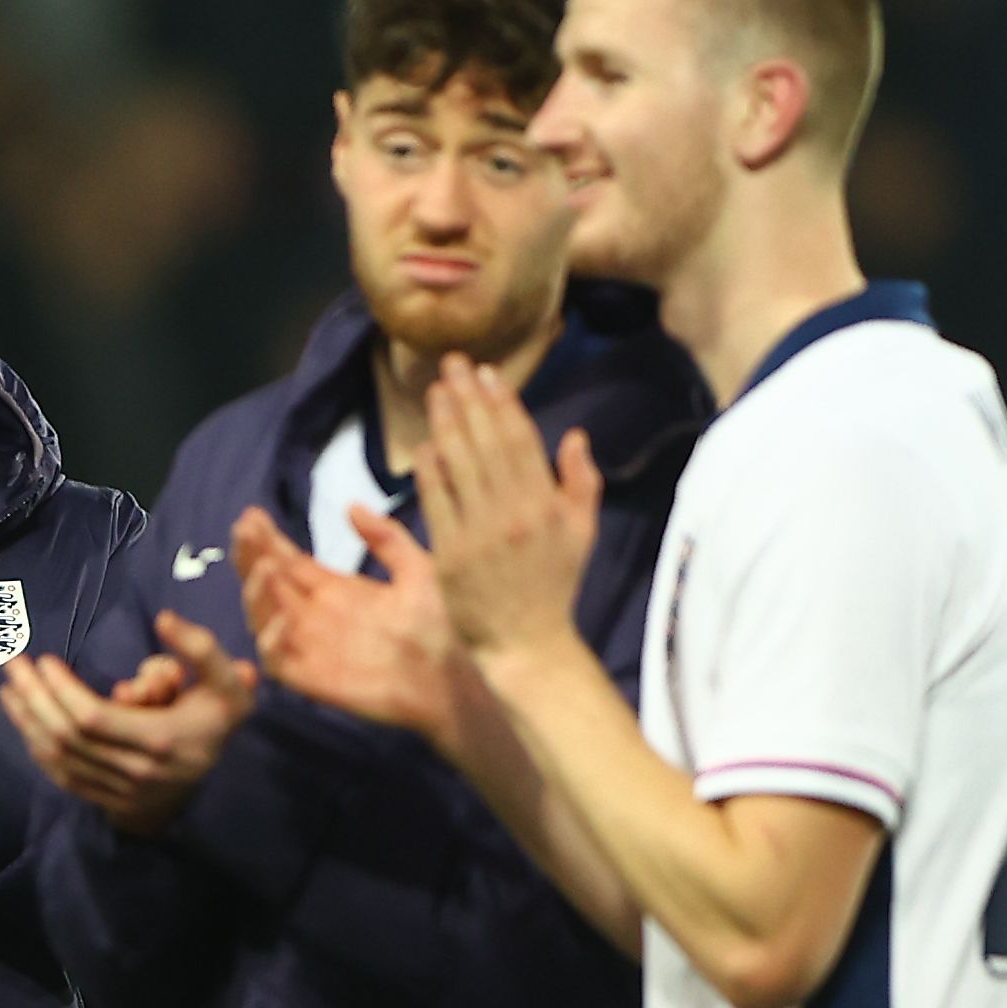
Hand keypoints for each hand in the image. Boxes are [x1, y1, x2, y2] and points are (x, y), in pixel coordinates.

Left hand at [5, 611, 253, 835]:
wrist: (212, 786)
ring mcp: (116, 789)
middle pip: (67, 736)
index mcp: (159, 740)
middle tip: (15, 664)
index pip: (93, 717)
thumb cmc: (216, 722)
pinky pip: (60, 774)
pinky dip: (37, 747)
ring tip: (9, 688)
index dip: (63, 690)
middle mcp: (133, 770)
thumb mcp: (228, 685)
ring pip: (58, 757)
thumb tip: (163, 618)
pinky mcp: (102, 799)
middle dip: (35, 698)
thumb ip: (203, 650)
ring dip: (27, 721)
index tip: (46, 660)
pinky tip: (23, 720)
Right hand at [235, 500, 470, 760]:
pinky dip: (271, 641)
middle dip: (252, 555)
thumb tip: (351, 505)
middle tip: (244, 529)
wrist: (446, 677)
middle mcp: (313, 616)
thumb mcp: (416, 569)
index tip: (253, 514)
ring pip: (264, 617)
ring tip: (264, 566)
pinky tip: (282, 619)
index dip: (269, 539)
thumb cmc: (435, 626)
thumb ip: (386, 539)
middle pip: (269, 583)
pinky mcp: (311, 678)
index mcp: (333, 590)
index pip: (289, 561)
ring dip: (256, 592)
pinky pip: (277, 661)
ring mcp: (309, 646)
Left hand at [411, 353, 599, 663]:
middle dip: (468, 399)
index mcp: (547, 504)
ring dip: (446, 424)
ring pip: (460, 466)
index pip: (520, 441)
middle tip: (452, 364)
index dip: (501, 403)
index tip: (486, 373)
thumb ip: (581, 482)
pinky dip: (430, 471)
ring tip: (435, 391)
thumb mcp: (582, 532)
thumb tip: (575, 436)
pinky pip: (437, 503)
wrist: (527, 644)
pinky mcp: (452, 555)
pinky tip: (424, 444)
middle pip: (487, 443)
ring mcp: (480, 534)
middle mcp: (514, 514)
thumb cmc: (555, 586)